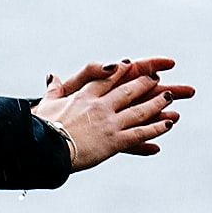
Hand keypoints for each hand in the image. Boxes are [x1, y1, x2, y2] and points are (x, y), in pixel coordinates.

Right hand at [36, 54, 191, 170]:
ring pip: (139, 110)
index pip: (105, 80)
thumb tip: (52, 76)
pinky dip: (156, 128)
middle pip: (127, 91)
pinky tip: (169, 124)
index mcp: (84, 97)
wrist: (45, 148)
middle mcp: (100, 107)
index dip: (118, 72)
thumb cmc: (42, 128)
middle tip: (156, 79)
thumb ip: (54, 90)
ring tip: (170, 96)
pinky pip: (140, 133)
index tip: (128, 64)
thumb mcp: (46, 105)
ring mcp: (109, 123)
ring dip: (156, 103)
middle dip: (143, 84)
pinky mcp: (114, 141)